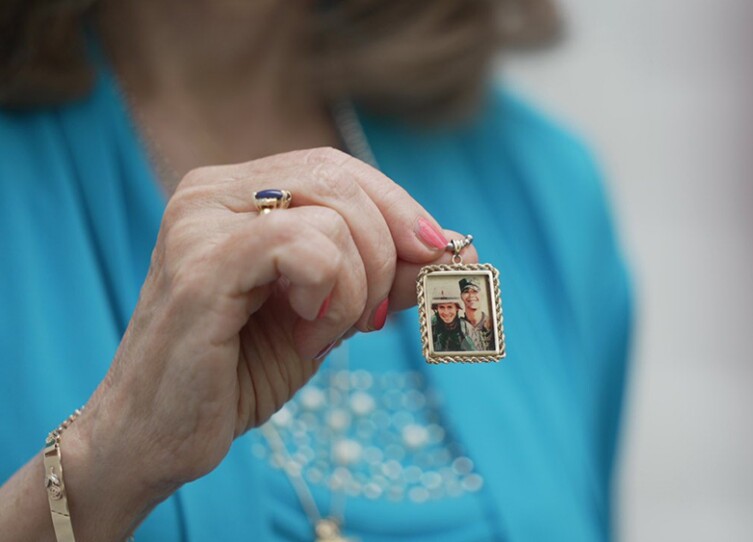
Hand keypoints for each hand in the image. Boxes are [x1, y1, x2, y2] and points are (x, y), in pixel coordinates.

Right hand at [70, 148, 475, 499]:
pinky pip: (303, 246)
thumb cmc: (237, 372)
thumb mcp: (330, 315)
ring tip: (320, 333)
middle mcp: (210, 192)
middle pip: (340, 177)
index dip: (398, 208)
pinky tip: (305, 332)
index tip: (436, 256)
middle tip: (374, 316)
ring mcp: (200, 223)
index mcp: (235, 192)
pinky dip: (329, 294)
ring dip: (355, 286)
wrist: (158, 439)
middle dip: (386, 250)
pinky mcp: (200, 267)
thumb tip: (457, 252)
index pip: (337, 167)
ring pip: (331, 214)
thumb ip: (385, 278)